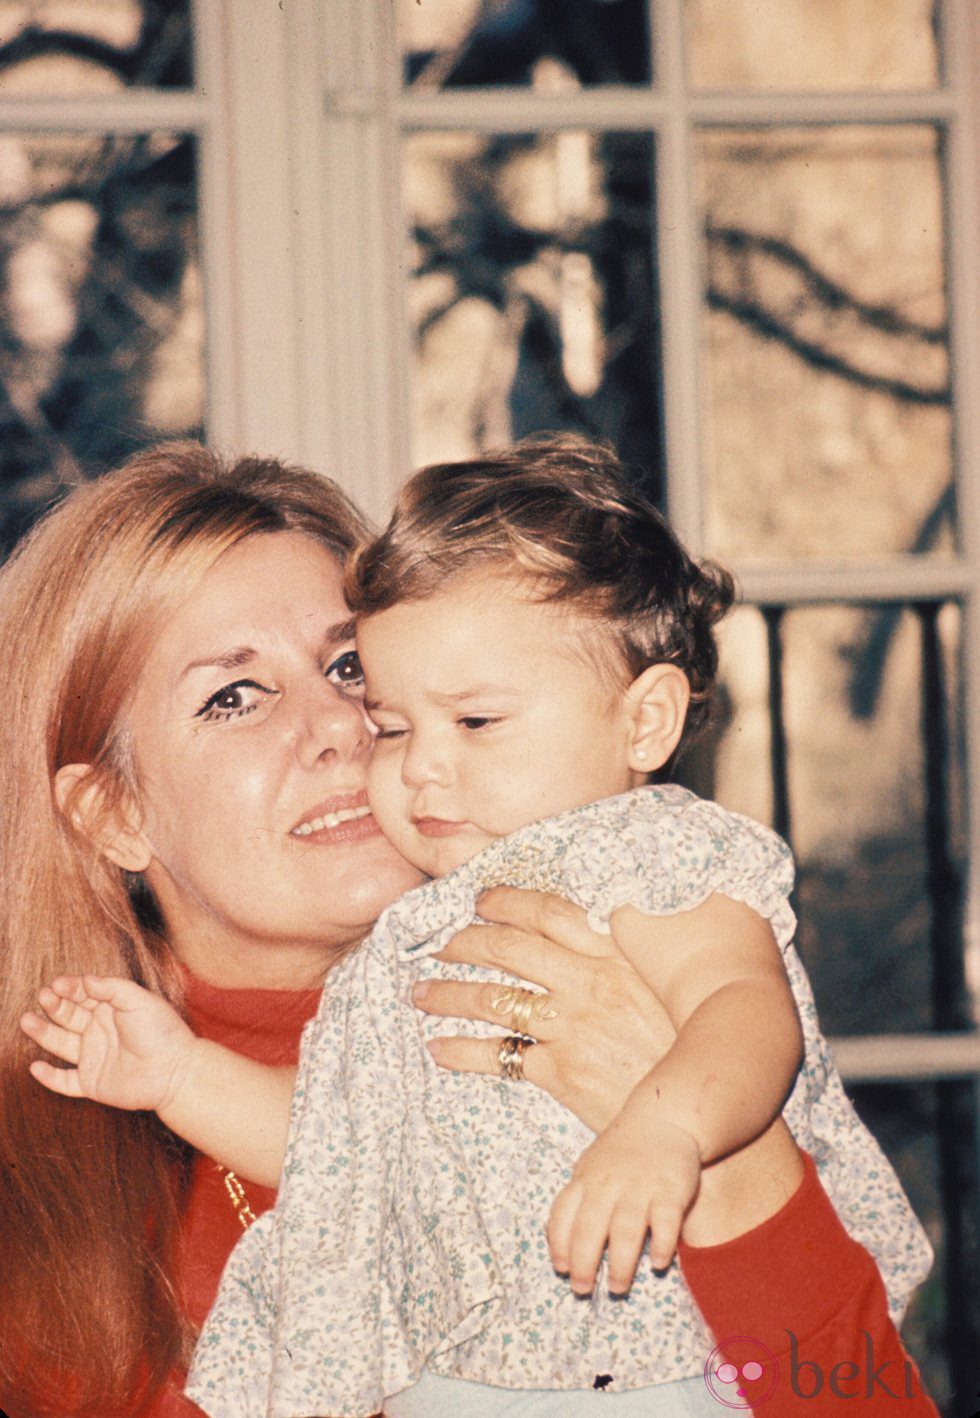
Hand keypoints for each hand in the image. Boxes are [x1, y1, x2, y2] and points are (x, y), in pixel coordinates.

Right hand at [20, 974, 196, 1113]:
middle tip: (43, 997)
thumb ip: (113, 989)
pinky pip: (65, 1081)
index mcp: (111, 1009)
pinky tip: (35, 1066)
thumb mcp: (140, 1001)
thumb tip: (86, 980)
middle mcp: (99, 1031)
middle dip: (54, 1006)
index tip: (58, 984)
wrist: (176, 1071)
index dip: (70, 988)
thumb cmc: (162, 1032)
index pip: (83, 995)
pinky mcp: (92, 1083)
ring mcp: (94, 1057)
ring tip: (26, 1021)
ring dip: (43, 1033)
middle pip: (68, 1016)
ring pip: (61, 1044)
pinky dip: (49, 1077)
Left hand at [414, 887, 677, 1131]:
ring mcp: (572, 1027)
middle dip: (464, 943)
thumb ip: (618, 953)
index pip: (548, 912)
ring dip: (448, 993)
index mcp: (615, 954)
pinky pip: (497, 1055)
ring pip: (493, 999)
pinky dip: (459, 1050)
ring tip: (419, 992)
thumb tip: (582, 922)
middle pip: (508, 949)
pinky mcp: (561, 1072)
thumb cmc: (679, 1043)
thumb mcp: (657, 984)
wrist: (694, 1109)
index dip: (507, 902)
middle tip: (438, 944)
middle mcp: (590, 983)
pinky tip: (437, 1048)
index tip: (480, 900)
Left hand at [547, 1118, 701, 1294]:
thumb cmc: (621, 1151)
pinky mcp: (670, 1190)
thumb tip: (561, 1243)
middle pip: (589, 1228)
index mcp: (585, 1180)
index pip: (563, 1214)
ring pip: (625, 1229)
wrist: (663, 1117)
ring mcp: (640, 1187)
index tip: (561, 1269)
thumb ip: (577, 1200)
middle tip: (582, 1290)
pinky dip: (661, 1244)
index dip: (558, 1244)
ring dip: (620, 1262)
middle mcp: (608, 1185)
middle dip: (583, 1263)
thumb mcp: (590, 1167)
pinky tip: (658, 1263)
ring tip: (617, 1287)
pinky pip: (665, 1221)